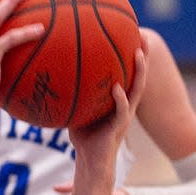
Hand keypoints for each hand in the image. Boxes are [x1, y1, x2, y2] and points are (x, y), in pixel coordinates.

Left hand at [68, 38, 147, 161]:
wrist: (90, 161)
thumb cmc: (83, 136)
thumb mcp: (77, 109)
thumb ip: (73, 94)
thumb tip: (52, 75)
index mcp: (117, 99)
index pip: (127, 72)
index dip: (130, 54)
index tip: (131, 33)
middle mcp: (125, 104)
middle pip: (138, 75)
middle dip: (142, 56)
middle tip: (143, 35)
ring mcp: (125, 115)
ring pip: (137, 89)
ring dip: (140, 72)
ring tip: (139, 54)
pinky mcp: (120, 127)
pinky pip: (123, 110)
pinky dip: (120, 98)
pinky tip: (117, 87)